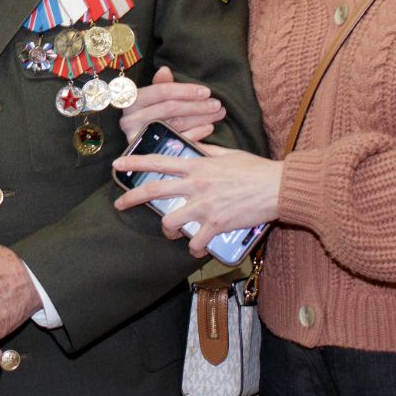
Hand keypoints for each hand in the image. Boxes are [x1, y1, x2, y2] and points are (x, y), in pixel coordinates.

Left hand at [111, 143, 282, 256]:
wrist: (277, 187)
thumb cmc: (255, 169)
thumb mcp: (228, 154)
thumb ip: (206, 151)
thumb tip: (192, 146)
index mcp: (198, 165)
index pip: (159, 161)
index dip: (135, 161)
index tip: (118, 163)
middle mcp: (196, 184)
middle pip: (154, 190)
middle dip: (131, 198)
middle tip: (119, 204)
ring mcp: (205, 205)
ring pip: (170, 221)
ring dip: (167, 229)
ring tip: (172, 231)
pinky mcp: (217, 224)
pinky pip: (196, 242)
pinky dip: (194, 248)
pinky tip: (197, 249)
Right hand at [118, 65, 223, 144]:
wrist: (131, 148)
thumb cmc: (146, 113)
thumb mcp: (150, 97)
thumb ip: (159, 84)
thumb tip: (165, 70)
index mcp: (131, 100)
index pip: (162, 91)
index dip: (185, 90)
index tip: (206, 91)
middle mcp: (131, 118)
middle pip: (170, 108)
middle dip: (197, 105)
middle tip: (217, 104)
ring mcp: (139, 136)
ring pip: (176, 124)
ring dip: (201, 118)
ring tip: (217, 114)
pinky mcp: (149, 151)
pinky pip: (177, 141)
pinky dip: (195, 133)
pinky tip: (208, 127)